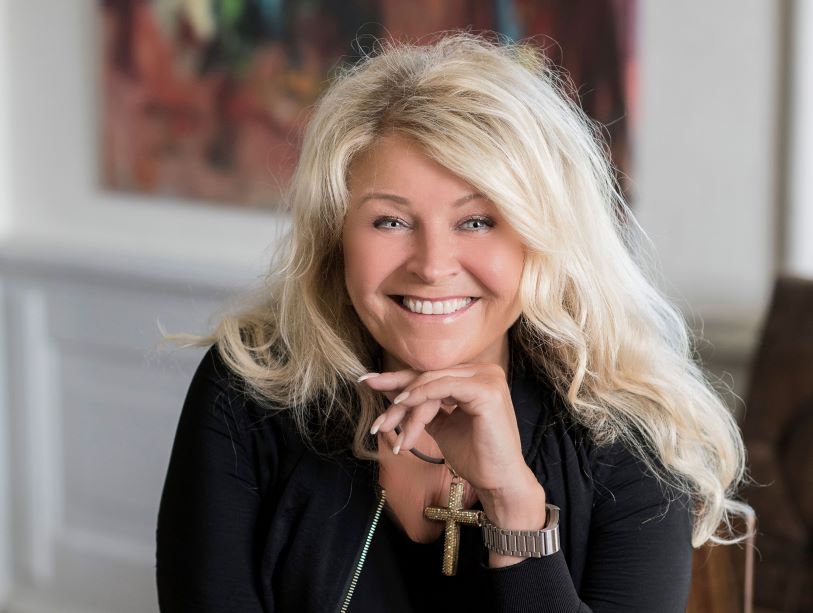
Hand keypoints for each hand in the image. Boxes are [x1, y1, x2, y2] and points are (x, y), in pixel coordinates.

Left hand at [360, 363, 532, 498]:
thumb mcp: (441, 424)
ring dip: (405, 405)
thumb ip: (421, 406)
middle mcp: (484, 371)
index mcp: (475, 376)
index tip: (368, 382)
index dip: (398, 378)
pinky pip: (442, 387)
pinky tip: (402, 407)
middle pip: (428, 376)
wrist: (498, 482)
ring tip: (387, 427)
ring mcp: (488, 378)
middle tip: (375, 415)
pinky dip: (420, 397)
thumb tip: (391, 391)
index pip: (431, 373)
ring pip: (432, 382)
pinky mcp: (486, 390)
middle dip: (396, 395)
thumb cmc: (475, 456)